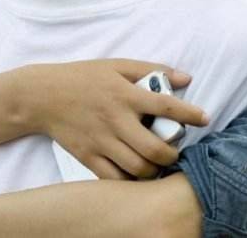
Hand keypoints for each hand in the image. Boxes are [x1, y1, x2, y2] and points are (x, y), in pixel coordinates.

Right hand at [22, 59, 208, 179]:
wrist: (42, 95)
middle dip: (172, 155)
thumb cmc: (82, 77)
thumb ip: (151, 69)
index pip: (165, 105)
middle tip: (174, 151)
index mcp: (125, 94)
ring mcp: (101, 141)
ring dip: (154, 170)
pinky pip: (114, 178)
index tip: (204, 118)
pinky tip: (136, 173)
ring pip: (137, 168)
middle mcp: (115, 119)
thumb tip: (186, 77)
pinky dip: (130, 180)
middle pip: (154, 148)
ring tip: (157, 164)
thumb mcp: (116, 65)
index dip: (189, 114)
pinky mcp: (88, 157)